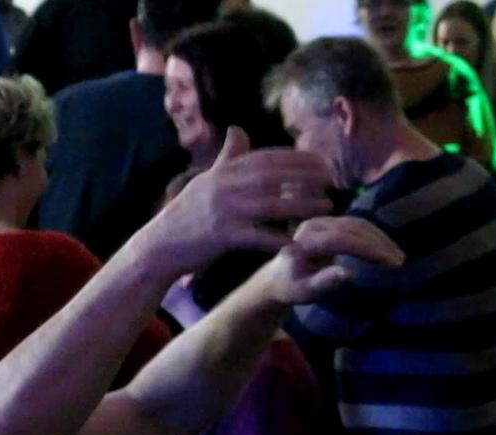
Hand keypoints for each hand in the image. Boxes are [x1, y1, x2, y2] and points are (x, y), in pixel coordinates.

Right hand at [141, 127, 335, 274]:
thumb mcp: (207, 179)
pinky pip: (257, 237)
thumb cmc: (189, 213)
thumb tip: (238, 129)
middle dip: (307, 176)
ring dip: (302, 205)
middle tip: (334, 179)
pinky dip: (278, 238)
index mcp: (225, 172)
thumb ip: (227, 156)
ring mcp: (224, 211)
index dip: (298, 158)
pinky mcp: (222, 236)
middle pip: (274, 177)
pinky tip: (298, 240)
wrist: (162, 244)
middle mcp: (225, 187)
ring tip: (327, 205)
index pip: (268, 159)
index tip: (323, 161)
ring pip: (271, 205)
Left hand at [246, 215, 403, 305]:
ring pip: (358, 224)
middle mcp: (314, 225)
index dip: (364, 248)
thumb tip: (349, 273)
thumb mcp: (304, 291)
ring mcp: (324, 221)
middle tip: (398, 263)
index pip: (338, 239)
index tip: (385, 261)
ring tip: (398, 257)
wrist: (279, 276)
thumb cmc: (291, 287)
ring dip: (381, 239)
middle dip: (378, 244)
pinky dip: (376, 236)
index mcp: (304, 241)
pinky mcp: (333, 222)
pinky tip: (388, 249)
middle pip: (352, 228)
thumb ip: (324, 282)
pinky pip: (358, 225)